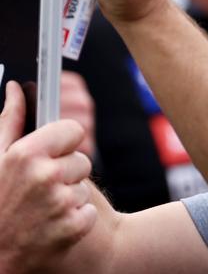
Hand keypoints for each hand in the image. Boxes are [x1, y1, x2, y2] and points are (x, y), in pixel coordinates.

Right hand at [0, 82, 95, 272]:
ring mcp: (60, 204)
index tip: (51, 153)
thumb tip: (15, 88)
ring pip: (84, 186)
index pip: (73, 130)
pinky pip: (88, 212)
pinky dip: (75, 220)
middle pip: (81, 159)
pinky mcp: (72, 228)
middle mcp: (45, 176)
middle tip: (39, 189)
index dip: (63, 143)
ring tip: (41, 209)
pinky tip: (52, 226)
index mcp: (26, 154)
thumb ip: (9, 121)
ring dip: (69, 197)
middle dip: (65, 172)